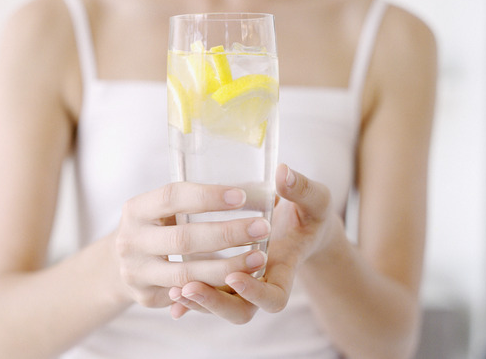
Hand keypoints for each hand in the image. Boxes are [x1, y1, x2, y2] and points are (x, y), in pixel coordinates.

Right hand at [115, 182, 271, 307]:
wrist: (121, 263)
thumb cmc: (156, 227)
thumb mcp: (160, 208)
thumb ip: (192, 201)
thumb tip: (250, 188)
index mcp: (135, 209)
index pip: (172, 197)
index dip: (208, 197)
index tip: (242, 196)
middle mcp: (130, 241)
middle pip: (183, 239)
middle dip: (227, 234)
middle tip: (262, 227)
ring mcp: (136, 272)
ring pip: (187, 275)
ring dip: (227, 267)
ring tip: (259, 258)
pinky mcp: (146, 297)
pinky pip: (187, 297)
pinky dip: (215, 290)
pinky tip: (241, 281)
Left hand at [168, 164, 332, 322]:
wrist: (301, 227)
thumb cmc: (308, 213)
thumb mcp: (314, 199)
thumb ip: (301, 189)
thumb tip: (282, 172)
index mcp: (286, 269)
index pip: (274, 298)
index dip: (255, 292)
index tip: (235, 274)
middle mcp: (262, 284)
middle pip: (240, 311)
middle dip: (214, 302)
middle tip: (189, 287)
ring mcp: (242, 285)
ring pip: (219, 306)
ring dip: (197, 301)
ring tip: (175, 290)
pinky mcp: (225, 279)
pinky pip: (206, 295)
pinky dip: (189, 300)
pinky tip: (170, 295)